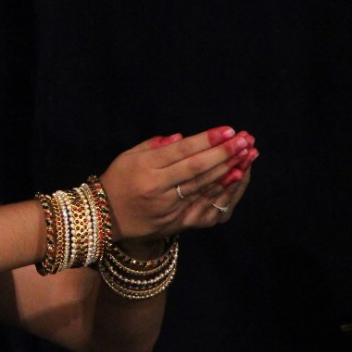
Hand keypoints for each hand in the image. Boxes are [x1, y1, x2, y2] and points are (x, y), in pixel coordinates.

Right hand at [99, 127, 256, 240]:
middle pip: (196, 168)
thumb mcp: (128, 156)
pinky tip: (235, 178)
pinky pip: (203, 204)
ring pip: (203, 186)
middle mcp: (157, 187)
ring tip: (247, 155)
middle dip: (224, 152)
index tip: (228, 130)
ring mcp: (167, 206)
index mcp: (144, 167)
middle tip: (245, 139)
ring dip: (228, 169)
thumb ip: (154, 145)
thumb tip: (182, 138)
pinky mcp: (174, 222)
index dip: (206, 140)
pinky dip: (221, 190)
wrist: (104, 217)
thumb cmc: (117, 180)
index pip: (181, 151)